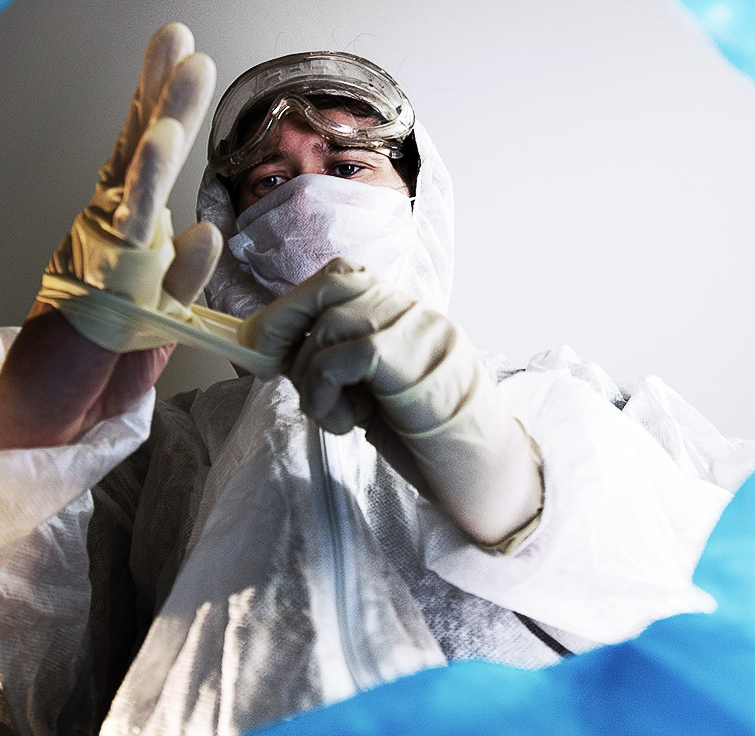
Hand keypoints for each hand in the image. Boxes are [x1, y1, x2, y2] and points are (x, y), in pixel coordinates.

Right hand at [0, 24, 218, 448]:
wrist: (51, 409)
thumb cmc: (104, 354)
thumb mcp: (161, 304)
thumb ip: (183, 269)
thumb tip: (206, 233)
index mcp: (121, 223)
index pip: (142, 148)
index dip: (156, 94)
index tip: (174, 43)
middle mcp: (106, 235)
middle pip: (137, 158)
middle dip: (161, 102)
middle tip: (181, 50)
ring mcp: (101, 270)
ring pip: (134, 207)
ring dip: (158, 160)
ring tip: (179, 117)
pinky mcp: (101, 313)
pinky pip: (146, 286)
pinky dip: (178, 268)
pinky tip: (200, 236)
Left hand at [242, 259, 543, 548]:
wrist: (488, 478)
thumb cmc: (429, 443)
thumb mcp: (374, 395)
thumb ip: (337, 365)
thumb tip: (272, 349)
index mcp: (407, 315)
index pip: (343, 276)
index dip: (295, 302)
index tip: (266, 340)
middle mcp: (415, 312)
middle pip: (333, 281)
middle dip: (284, 317)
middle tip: (268, 358)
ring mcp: (418, 332)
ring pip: (331, 324)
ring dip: (309, 376)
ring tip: (331, 415)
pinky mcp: (412, 361)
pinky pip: (341, 357)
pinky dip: (323, 391)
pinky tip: (344, 423)